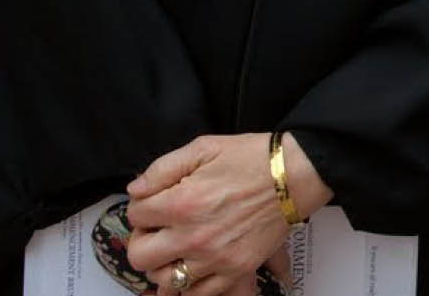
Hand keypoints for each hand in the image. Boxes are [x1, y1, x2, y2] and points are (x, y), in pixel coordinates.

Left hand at [125, 132, 330, 295]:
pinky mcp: (234, 272)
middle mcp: (193, 236)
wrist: (293, 176)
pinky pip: (197, 294)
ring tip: (177, 247)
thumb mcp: (204, 147)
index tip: (154, 201)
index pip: (135, 214)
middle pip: (139, 256)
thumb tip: (135, 190)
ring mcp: (213, 259)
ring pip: (163, 280)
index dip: (142, 205)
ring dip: (165, 263)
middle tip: (159, 228)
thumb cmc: (250, 158)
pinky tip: (196, 265)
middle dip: (143, 239)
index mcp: (182, 202)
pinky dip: (190, 284)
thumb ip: (163, 168)